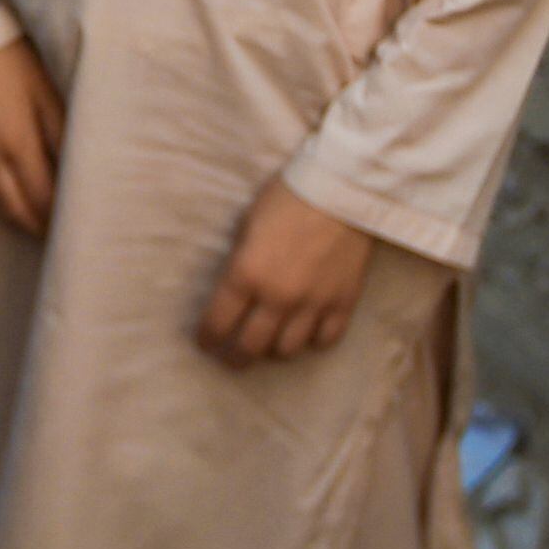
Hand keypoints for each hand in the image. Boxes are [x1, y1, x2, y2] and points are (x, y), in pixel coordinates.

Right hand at [0, 40, 64, 239]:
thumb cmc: (11, 59)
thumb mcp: (46, 92)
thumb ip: (62, 136)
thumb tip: (79, 172)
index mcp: (15, 145)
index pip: (43, 200)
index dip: (62, 218)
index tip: (80, 225)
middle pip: (17, 211)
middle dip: (41, 227)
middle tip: (64, 236)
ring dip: (17, 221)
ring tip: (39, 226)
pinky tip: (7, 204)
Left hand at [199, 181, 375, 367]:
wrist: (341, 190)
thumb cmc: (286, 198)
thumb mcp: (247, 225)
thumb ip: (240, 262)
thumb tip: (235, 288)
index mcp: (246, 274)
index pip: (218, 323)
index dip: (207, 338)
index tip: (206, 343)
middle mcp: (277, 297)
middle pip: (251, 347)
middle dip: (236, 358)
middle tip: (232, 359)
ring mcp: (312, 304)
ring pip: (287, 350)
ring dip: (274, 350)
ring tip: (270, 344)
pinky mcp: (343, 303)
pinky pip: (325, 340)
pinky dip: (313, 342)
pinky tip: (306, 334)